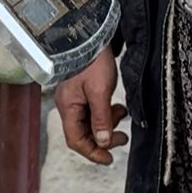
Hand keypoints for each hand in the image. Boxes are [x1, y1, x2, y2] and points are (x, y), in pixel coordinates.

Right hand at [55, 46, 127, 165]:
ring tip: (123, 115)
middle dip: (103, 138)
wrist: (89, 33)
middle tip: (122, 138)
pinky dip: (106, 112)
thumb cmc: (92, 60)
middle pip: (83, 132)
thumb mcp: (100, 91)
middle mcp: (68, 104)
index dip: (92, 153)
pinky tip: (118, 107)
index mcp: (68, 107)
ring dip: (107, 123)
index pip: (76, 140)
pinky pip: (93, 109)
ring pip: (90, 121)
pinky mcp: (83, 88)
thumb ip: (101, 118)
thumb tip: (102, 141)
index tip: (109, 159)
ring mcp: (75, 96)